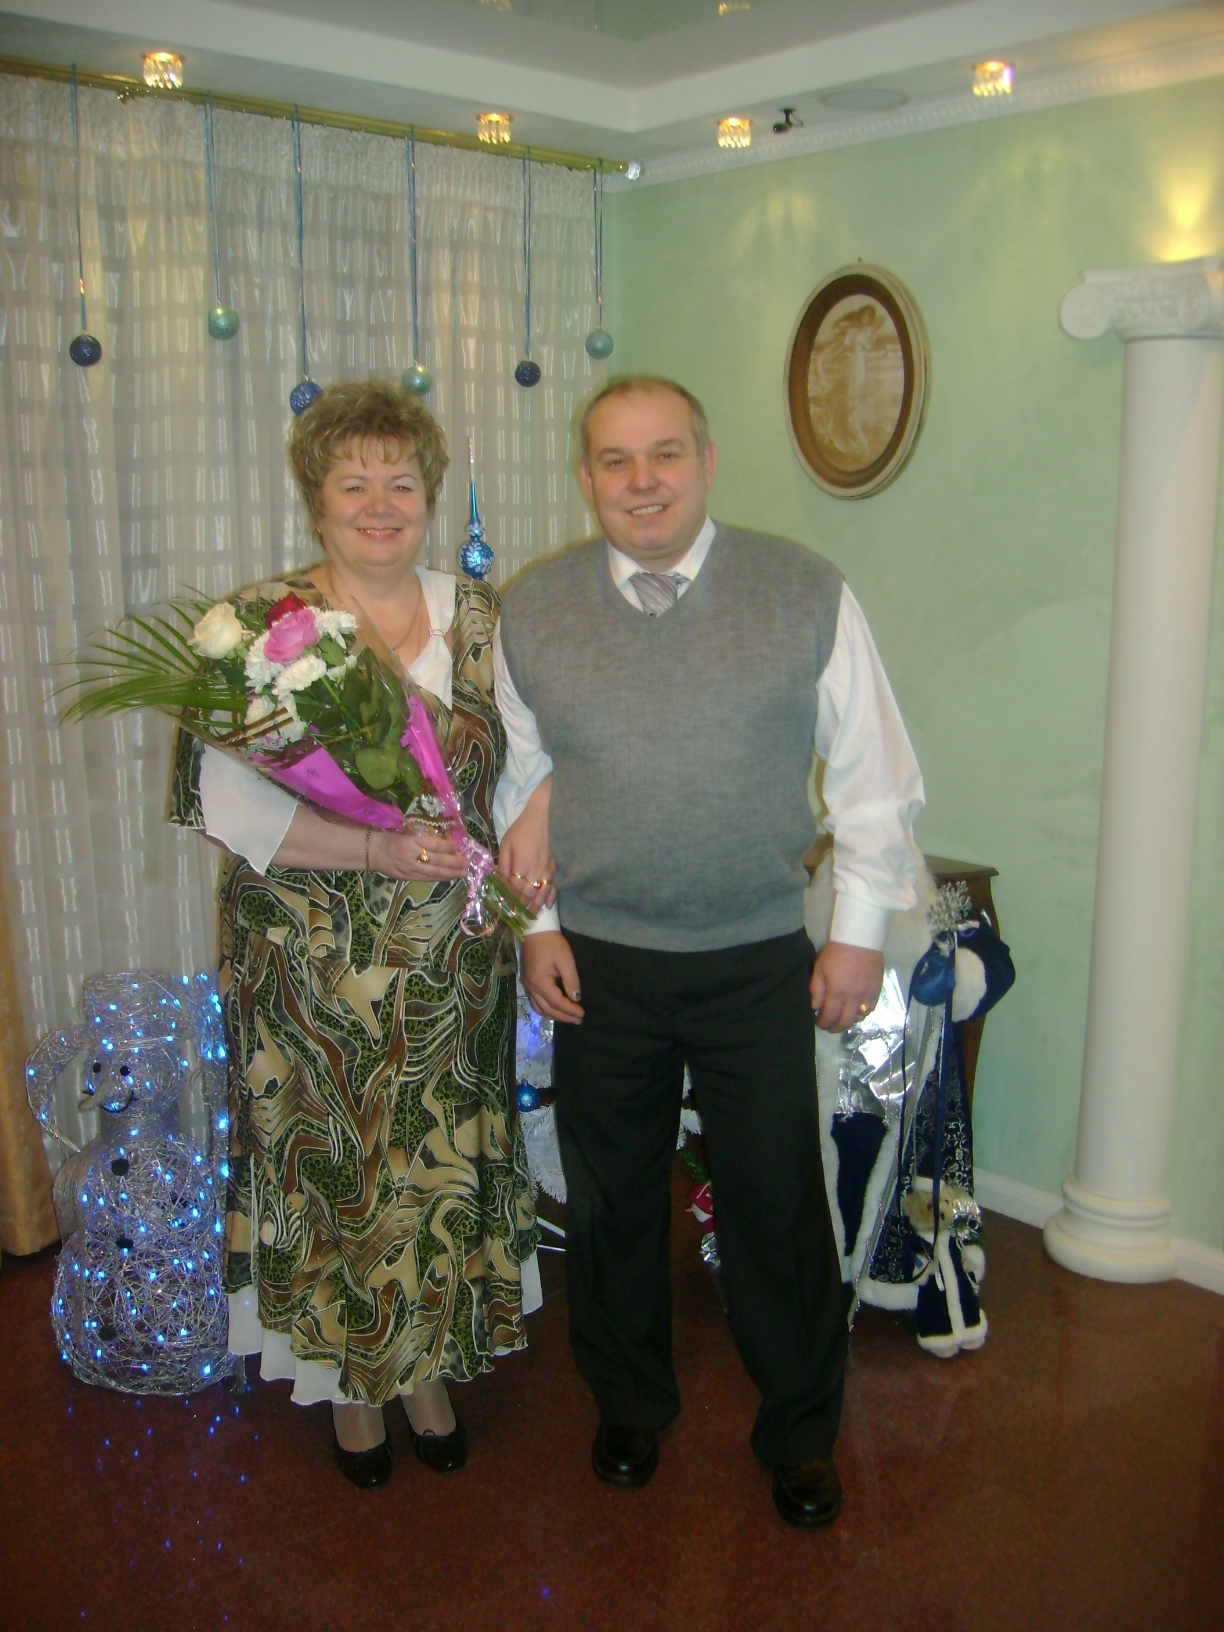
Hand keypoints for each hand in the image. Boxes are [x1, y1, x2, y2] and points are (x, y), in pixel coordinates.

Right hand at [370, 825, 467, 882]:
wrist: (374, 852)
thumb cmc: (393, 839)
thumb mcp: (408, 833)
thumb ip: (425, 838)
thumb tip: (447, 842)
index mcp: (411, 841)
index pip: (433, 844)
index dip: (447, 846)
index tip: (458, 846)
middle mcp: (411, 856)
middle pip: (437, 861)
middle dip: (454, 863)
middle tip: (467, 862)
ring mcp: (409, 869)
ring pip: (434, 873)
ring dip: (451, 873)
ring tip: (464, 872)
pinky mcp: (408, 878)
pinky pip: (428, 879)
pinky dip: (441, 878)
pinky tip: (451, 877)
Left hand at [497, 776, 556, 913]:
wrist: (546, 816)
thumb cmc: (523, 828)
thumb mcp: (507, 843)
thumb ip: (503, 863)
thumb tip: (499, 880)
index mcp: (520, 865)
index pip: (513, 889)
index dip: (508, 901)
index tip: (503, 910)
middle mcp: (535, 871)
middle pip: (527, 895)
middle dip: (520, 908)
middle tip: (515, 920)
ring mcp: (547, 871)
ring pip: (541, 894)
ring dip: (535, 907)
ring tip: (530, 917)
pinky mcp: (556, 867)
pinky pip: (554, 886)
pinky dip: (551, 897)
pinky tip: (548, 906)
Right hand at [521, 932, 583, 1024]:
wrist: (535, 931)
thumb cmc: (552, 943)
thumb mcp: (566, 960)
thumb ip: (571, 980)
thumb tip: (576, 998)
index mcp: (540, 982)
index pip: (557, 1003)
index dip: (570, 1010)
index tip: (582, 1014)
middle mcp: (531, 987)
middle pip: (547, 1010)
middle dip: (564, 1017)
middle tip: (578, 1020)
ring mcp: (527, 985)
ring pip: (539, 1009)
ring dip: (554, 1015)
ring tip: (568, 1017)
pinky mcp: (527, 982)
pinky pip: (535, 1002)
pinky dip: (546, 1009)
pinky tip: (555, 1009)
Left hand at [810, 942, 884, 1032]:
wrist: (860, 940)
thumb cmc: (836, 953)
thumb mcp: (820, 969)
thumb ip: (816, 990)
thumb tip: (815, 1007)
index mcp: (837, 993)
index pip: (830, 1017)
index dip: (823, 1023)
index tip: (819, 1022)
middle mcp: (853, 999)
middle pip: (845, 1022)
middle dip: (835, 1028)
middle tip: (829, 1027)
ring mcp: (867, 996)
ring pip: (858, 1018)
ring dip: (849, 1022)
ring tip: (842, 1019)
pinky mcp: (877, 991)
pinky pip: (870, 1010)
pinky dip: (862, 1014)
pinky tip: (856, 1011)